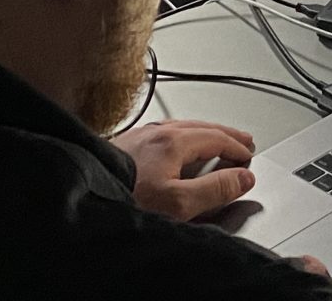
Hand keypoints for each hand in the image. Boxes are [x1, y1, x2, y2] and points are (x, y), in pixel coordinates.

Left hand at [111, 120, 255, 220]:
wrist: (81, 201)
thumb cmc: (123, 202)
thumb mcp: (179, 204)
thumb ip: (216, 189)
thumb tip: (243, 177)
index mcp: (172, 141)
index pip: (217, 137)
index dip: (238, 147)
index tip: (249, 157)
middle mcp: (155, 133)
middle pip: (201, 127)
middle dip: (226, 134)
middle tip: (244, 141)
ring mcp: (138, 136)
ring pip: (182, 127)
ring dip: (205, 133)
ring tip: (217, 142)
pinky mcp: (124, 145)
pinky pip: (164, 133)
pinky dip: (183, 136)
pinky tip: (178, 146)